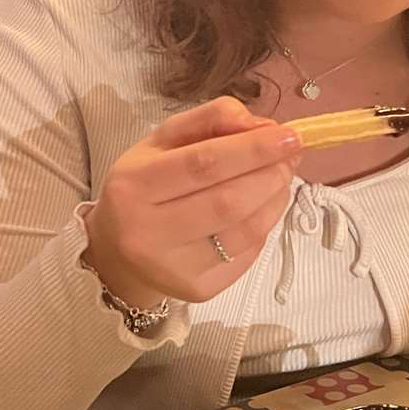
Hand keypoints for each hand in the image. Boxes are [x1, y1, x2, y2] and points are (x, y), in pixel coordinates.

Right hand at [83, 96, 300, 307]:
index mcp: (134, 185)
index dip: (252, 149)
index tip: (288, 136)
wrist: (118, 251)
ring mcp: (173, 267)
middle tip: (291, 156)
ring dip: (275, 198)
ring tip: (282, 177)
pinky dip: (265, 224)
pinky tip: (265, 206)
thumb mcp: (163, 141)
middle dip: (270, 174)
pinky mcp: (198, 289)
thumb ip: (210, 120)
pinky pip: (246, 254)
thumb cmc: (144, 186)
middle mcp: (147, 232)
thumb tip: (261, 125)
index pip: (203, 164)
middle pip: (228, 201)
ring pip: (244, 231)